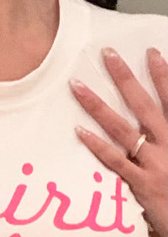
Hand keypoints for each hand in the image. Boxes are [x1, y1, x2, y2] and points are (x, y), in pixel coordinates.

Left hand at [70, 46, 167, 236]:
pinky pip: (115, 161)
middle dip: (125, 78)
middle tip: (107, 54)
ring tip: (77, 86)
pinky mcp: (141, 185)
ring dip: (98, 106)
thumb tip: (151, 128)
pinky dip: (97, 146)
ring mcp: (154, 163)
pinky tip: (79, 131)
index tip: (151, 52)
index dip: (163, 75)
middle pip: (143, 105)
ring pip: (122, 128)